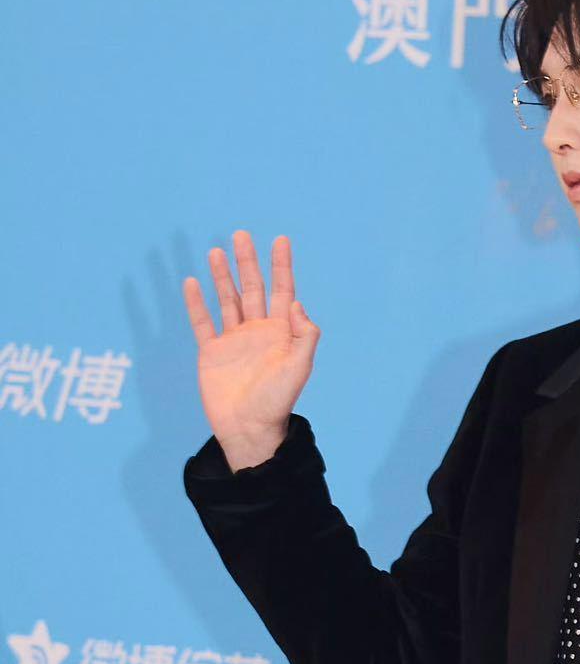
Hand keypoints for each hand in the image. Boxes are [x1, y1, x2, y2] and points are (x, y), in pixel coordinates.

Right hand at [181, 230, 319, 469]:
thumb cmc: (277, 401)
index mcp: (282, 333)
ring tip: (216, 251)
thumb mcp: (299, 368)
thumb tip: (297, 303)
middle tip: (241, 234)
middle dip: (248, 262)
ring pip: (228, 300)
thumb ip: (304, 335)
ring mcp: (234, 341)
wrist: (249, 429)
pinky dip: (197, 303)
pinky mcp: (212, 353)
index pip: (283, 291)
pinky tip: (192, 282)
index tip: (280, 239)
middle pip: (253, 288)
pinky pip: (202, 322)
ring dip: (223, 276)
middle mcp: (258, 331)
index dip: (281, 266)